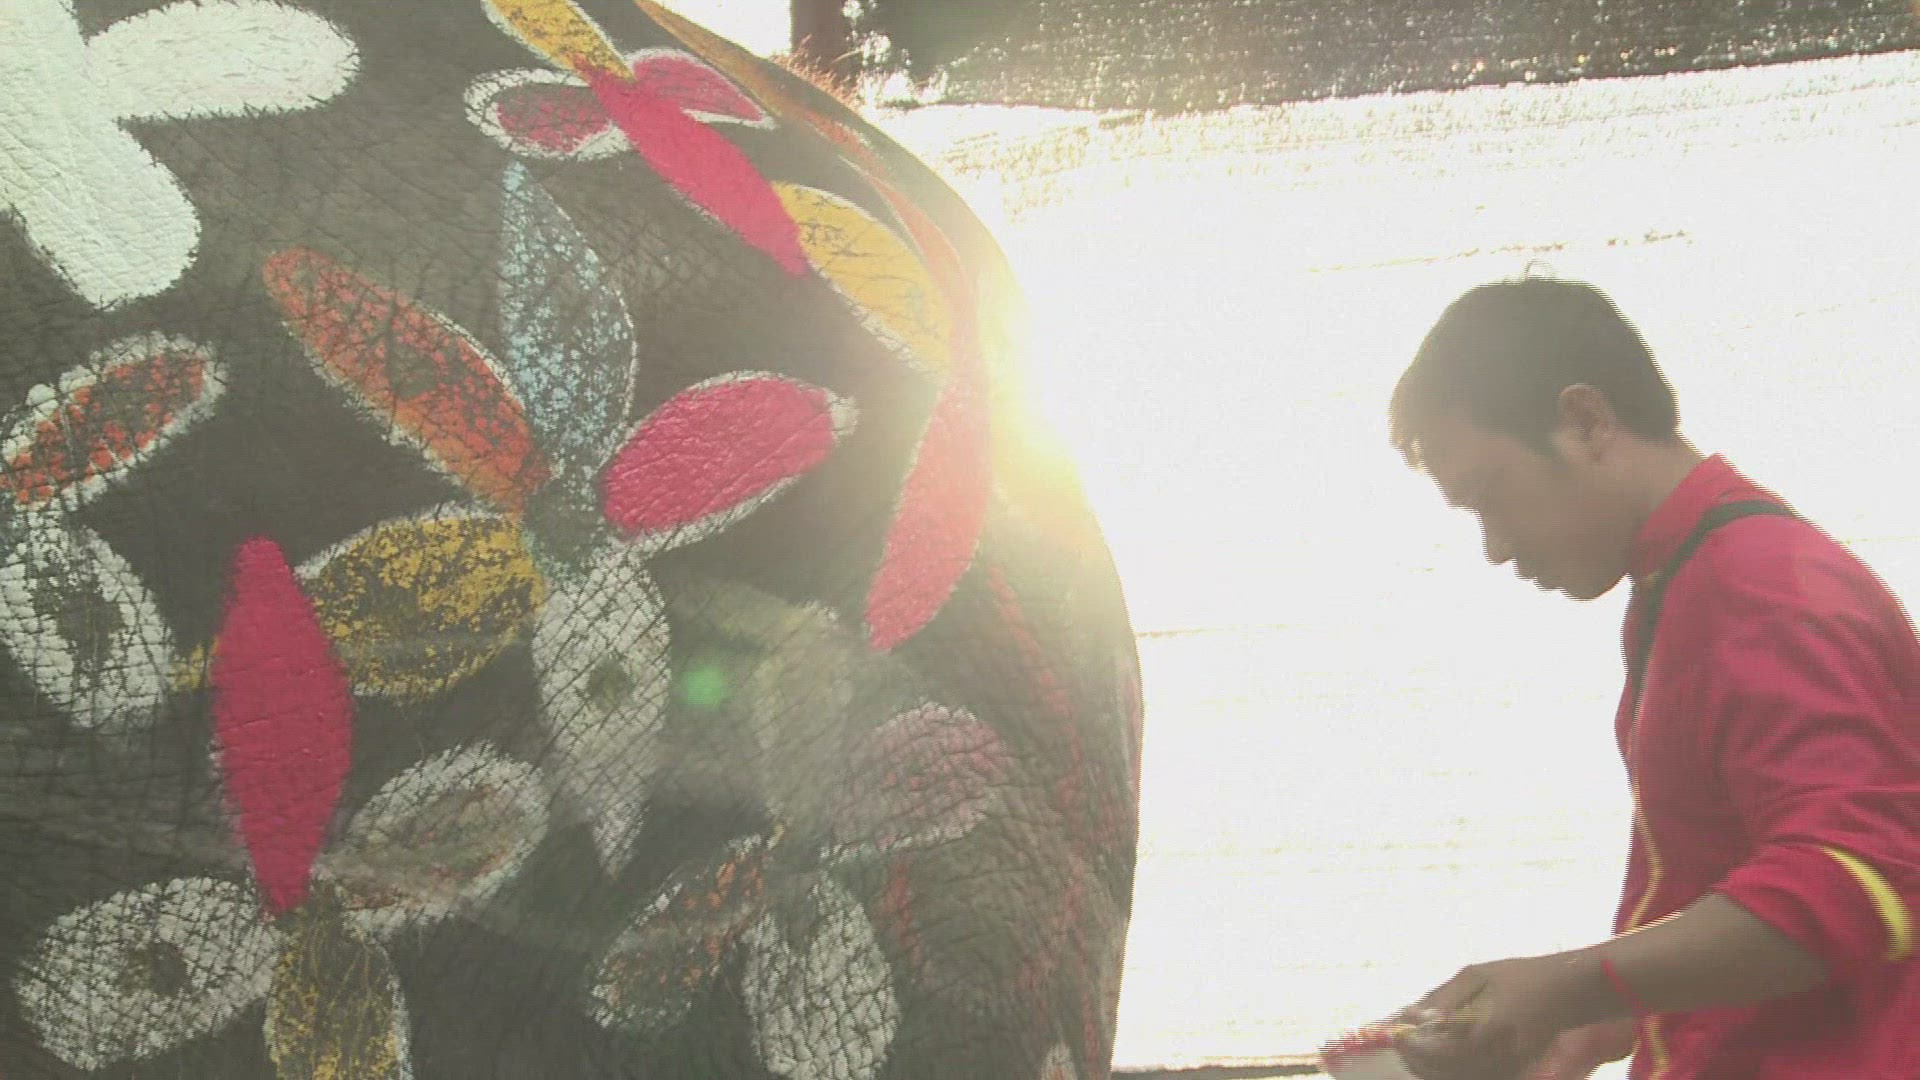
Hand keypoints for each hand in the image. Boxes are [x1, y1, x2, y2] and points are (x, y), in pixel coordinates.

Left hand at [1392, 953, 1616, 1079]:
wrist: (1567, 993)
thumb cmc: (1519, 978)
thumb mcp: (1476, 976)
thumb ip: (1442, 999)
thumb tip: (1408, 1016)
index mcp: (1490, 1028)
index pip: (1438, 1052)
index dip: (1412, 1046)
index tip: (1395, 1033)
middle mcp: (1500, 1055)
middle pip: (1445, 1072)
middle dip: (1417, 1060)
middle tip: (1401, 1042)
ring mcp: (1508, 1067)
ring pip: (1457, 1077)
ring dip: (1431, 1067)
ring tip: (1417, 1047)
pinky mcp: (1513, 1072)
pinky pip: (1473, 1076)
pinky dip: (1451, 1069)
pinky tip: (1440, 1053)